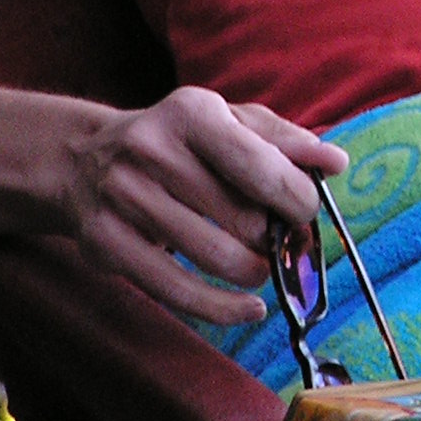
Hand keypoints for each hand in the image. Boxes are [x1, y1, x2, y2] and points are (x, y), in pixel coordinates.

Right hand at [65, 87, 349, 322]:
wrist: (84, 160)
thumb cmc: (180, 141)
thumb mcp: (229, 122)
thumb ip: (285, 141)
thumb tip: (336, 163)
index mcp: (191, 111)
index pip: (259, 164)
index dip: (296, 197)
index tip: (306, 211)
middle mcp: (152, 149)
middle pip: (243, 217)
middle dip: (276, 238)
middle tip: (282, 241)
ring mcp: (124, 196)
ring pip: (216, 257)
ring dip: (255, 272)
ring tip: (261, 265)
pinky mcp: (105, 243)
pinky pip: (177, 291)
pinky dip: (223, 308)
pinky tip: (249, 308)